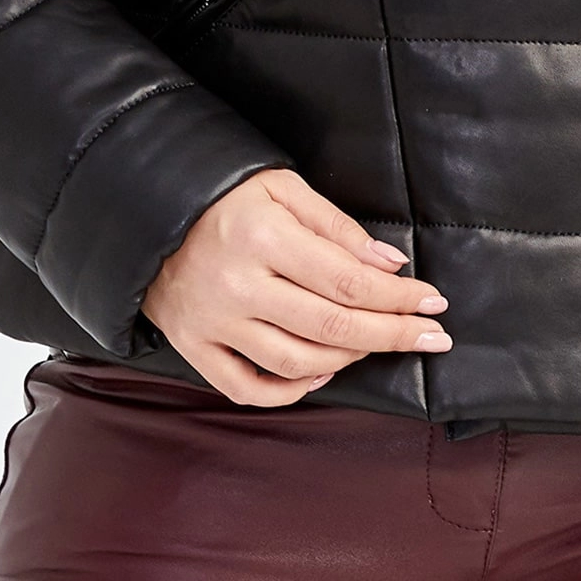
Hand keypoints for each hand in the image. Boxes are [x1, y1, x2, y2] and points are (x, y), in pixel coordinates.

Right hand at [141, 166, 450, 405]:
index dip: (398, 298)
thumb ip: (338, 227)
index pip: (348, 281)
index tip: (434, 303)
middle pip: (331, 328)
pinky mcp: (193, 347)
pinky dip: (289, 392)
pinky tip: (318, 376)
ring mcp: (213, 323)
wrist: (146, 211)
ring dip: (347, 361)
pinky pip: (247, 389)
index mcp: (263, 236)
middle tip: (432, 337)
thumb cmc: (225, 196)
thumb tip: (390, 264)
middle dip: (392, 335)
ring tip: (372, 345)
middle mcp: (237, 285)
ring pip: (296, 363)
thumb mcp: (283, 188)